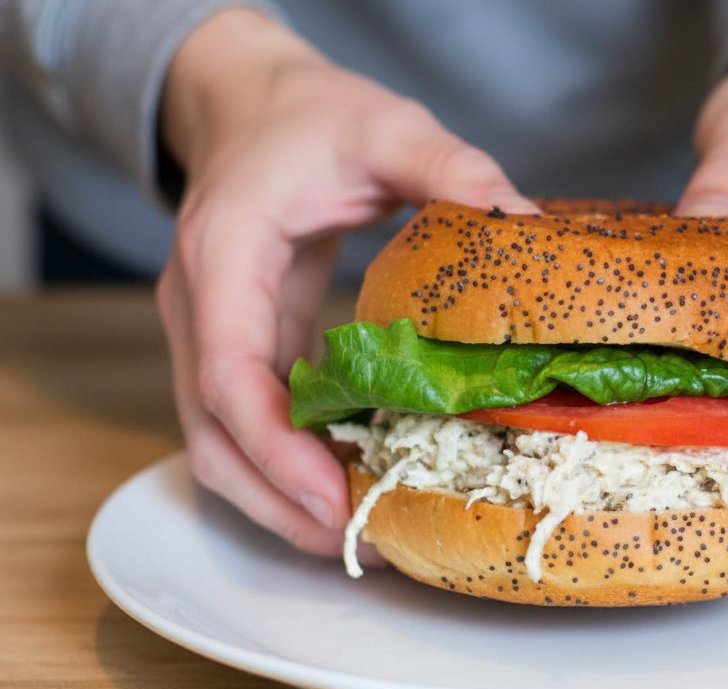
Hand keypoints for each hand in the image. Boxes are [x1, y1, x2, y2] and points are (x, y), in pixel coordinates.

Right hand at [156, 9, 537, 554]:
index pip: (227, 371)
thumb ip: (448, 167)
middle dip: (276, 501)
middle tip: (359, 540)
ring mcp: (209, 334)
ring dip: (278, 499)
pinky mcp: (236, 348)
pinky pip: (247, 426)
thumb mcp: (385, 126)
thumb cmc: (310, 115)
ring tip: (359, 531)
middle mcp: (199, 306)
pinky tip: (349, 483)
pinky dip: (288, 467)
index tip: (332, 495)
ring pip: (218, 444)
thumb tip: (521, 221)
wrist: (250, 105)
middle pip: (211, 435)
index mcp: (224, 254)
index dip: (275, 447)